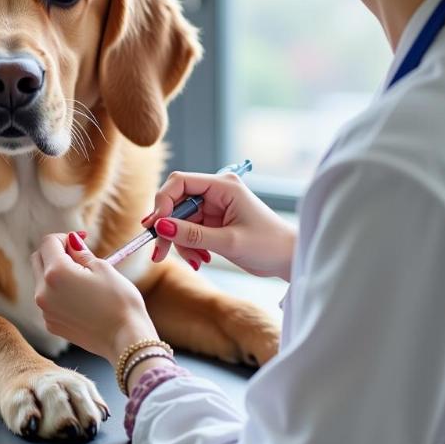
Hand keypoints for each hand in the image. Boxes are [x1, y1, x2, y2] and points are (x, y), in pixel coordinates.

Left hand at [30, 232, 159, 365]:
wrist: (126, 340)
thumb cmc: (120, 301)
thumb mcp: (102, 267)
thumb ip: (80, 252)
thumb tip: (71, 241)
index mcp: (56, 273)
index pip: (48, 242)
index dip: (65, 237)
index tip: (81, 240)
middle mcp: (43, 292)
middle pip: (38, 259)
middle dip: (56, 252)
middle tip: (80, 256)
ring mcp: (45, 310)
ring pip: (41, 280)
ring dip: (56, 273)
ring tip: (83, 279)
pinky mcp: (51, 324)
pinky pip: (48, 300)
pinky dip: (59, 293)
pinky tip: (81, 298)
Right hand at [145, 171, 296, 280]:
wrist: (289, 259)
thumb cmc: (268, 246)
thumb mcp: (228, 242)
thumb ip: (191, 234)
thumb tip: (160, 226)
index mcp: (223, 186)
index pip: (180, 182)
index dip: (163, 201)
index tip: (156, 226)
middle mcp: (216, 192)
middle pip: (176, 203)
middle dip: (167, 228)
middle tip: (158, 252)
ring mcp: (214, 206)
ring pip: (179, 220)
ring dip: (180, 242)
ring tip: (196, 261)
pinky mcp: (213, 221)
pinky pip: (189, 231)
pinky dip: (189, 246)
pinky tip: (202, 260)